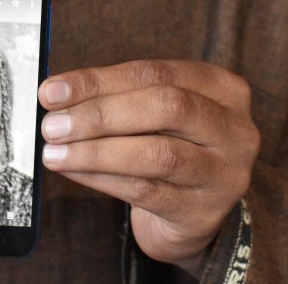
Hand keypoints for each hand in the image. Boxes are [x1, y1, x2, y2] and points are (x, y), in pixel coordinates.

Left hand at [39, 60, 259, 277]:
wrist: (191, 214)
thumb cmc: (168, 150)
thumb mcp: (155, 116)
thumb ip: (117, 99)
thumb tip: (57, 94)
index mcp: (223, 89)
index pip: (156, 73)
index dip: (100, 80)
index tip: (53, 91)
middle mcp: (234, 128)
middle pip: (166, 107)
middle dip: (101, 115)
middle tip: (53, 125)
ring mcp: (225, 173)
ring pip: (158, 154)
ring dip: (96, 152)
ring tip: (54, 152)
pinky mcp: (204, 211)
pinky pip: (147, 191)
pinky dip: (101, 179)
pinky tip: (73, 171)